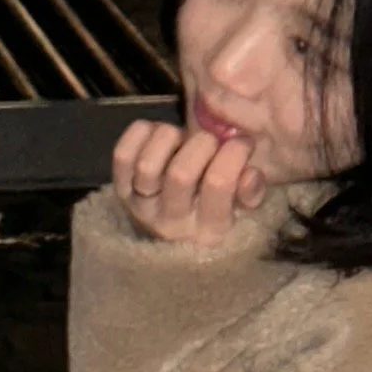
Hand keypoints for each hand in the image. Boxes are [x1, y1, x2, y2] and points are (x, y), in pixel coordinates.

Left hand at [112, 120, 266, 246]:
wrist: (171, 236)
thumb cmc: (214, 212)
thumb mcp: (241, 208)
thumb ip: (250, 191)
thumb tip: (249, 173)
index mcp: (210, 229)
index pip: (218, 183)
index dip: (234, 152)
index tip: (242, 142)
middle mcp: (172, 222)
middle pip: (180, 173)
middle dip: (202, 144)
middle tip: (211, 141)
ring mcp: (142, 207)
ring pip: (147, 164)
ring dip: (169, 139)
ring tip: (183, 140)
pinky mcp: (121, 190)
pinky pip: (123, 154)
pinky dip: (142, 134)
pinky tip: (159, 136)